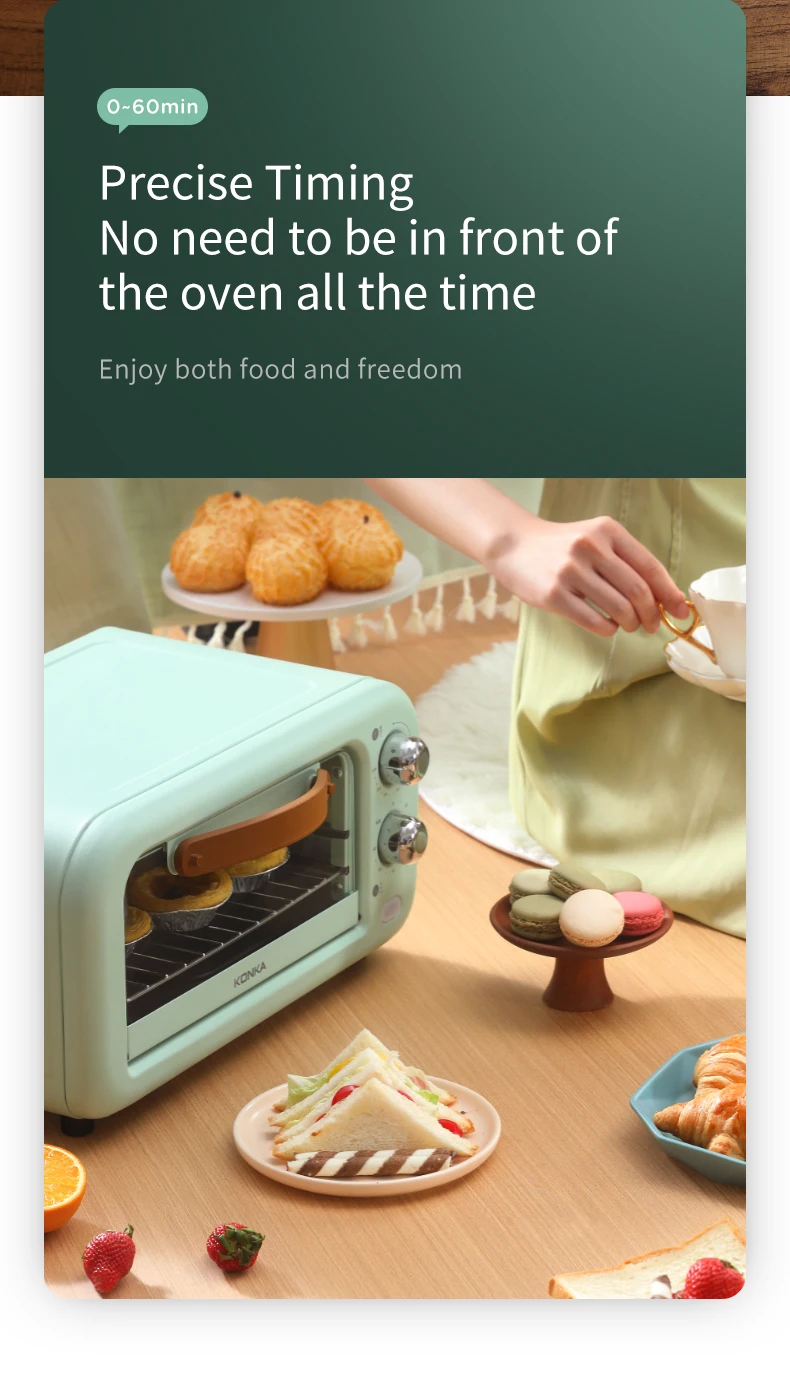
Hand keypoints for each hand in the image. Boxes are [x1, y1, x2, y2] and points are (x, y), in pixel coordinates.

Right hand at [488, 516, 688, 635]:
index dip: (669, 593)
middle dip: (651, 614)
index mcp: (608, 531)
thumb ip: (627, 562)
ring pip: (619, 609)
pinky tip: (607, 626)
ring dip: (630, 623)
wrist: (514, 545)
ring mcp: (570, 571)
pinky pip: (594, 621)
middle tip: (650, 625)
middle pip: (638, 591)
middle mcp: (590, 547)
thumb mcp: (596, 540)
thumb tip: (664, 597)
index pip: (650, 566)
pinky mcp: (554, 594)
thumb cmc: (562, 548)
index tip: (679, 611)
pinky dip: (608, 629)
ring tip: (627, 625)